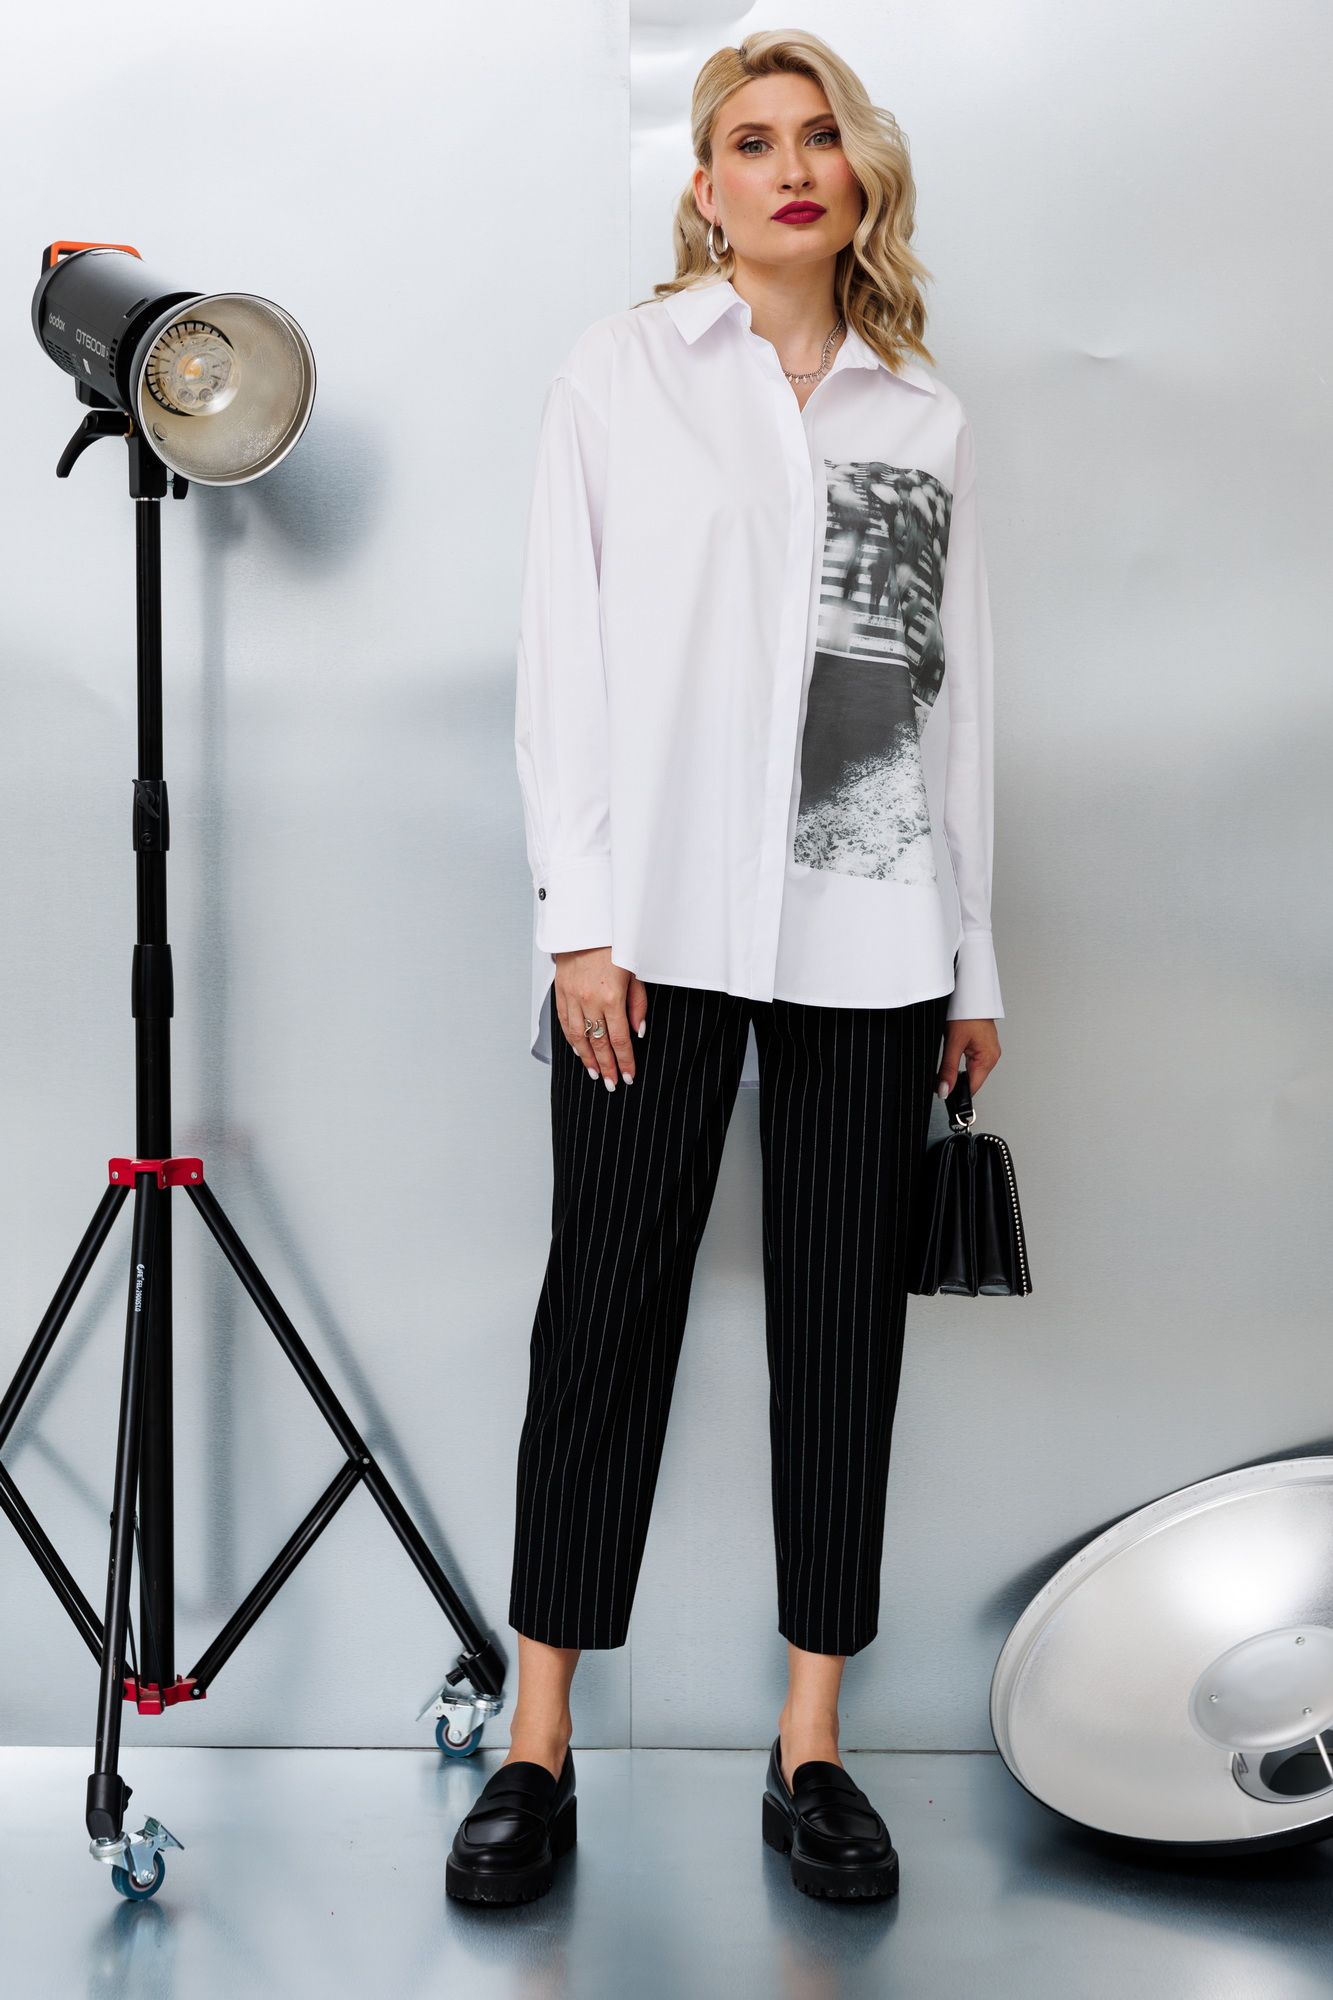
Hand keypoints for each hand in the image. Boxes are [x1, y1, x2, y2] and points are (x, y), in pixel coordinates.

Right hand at [553, 946, 648, 1088]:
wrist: (586, 926)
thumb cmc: (615, 947)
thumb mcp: (635, 973)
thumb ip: (637, 1005)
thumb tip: (637, 1033)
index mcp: (611, 997)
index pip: (619, 1039)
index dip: (624, 1061)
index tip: (628, 1077)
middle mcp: (590, 1001)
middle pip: (598, 1043)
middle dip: (606, 1066)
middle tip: (611, 1084)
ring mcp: (572, 998)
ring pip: (579, 1037)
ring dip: (587, 1058)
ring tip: (594, 1074)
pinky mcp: (561, 993)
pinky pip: (565, 1023)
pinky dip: (572, 1040)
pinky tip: (579, 1051)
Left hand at [938, 1018, 1000, 1096]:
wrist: (970, 994)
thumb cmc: (966, 1012)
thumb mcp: (953, 1043)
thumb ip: (948, 1069)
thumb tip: (945, 1089)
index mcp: (988, 1058)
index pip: (972, 1087)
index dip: (956, 1093)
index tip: (942, 1093)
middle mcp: (992, 1056)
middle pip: (972, 1081)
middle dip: (956, 1082)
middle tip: (940, 1077)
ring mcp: (989, 1050)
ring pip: (972, 1071)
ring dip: (959, 1072)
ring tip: (948, 1061)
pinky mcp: (984, 1045)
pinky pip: (974, 1061)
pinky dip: (963, 1062)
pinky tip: (956, 1055)